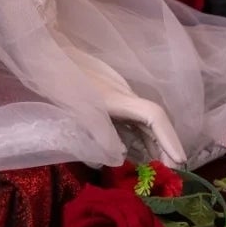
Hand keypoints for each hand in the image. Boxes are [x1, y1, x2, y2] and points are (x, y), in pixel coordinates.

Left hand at [53, 34, 187, 164]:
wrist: (45, 53)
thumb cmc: (61, 80)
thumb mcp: (80, 111)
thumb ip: (102, 136)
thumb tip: (120, 157)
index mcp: (121, 98)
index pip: (155, 117)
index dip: (170, 139)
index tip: (180, 161)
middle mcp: (125, 96)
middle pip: (154, 121)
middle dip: (165, 146)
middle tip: (171, 173)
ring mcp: (117, 96)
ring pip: (142, 122)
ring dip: (151, 144)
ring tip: (157, 168)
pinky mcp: (107, 98)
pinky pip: (129, 120)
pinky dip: (135, 137)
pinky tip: (134, 152)